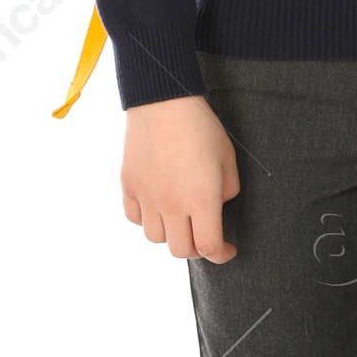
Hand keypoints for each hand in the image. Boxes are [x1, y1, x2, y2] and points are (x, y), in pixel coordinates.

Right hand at [121, 95, 240, 260]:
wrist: (163, 101)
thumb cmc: (201, 127)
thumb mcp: (228, 159)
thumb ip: (228, 191)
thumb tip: (218, 206)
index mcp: (201, 199)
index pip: (207, 247)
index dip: (221, 255)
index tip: (228, 250)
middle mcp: (171, 204)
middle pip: (180, 250)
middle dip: (197, 249)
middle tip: (205, 235)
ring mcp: (146, 196)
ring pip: (155, 238)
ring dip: (170, 235)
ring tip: (180, 219)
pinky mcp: (128, 185)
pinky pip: (134, 218)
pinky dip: (147, 220)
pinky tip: (158, 207)